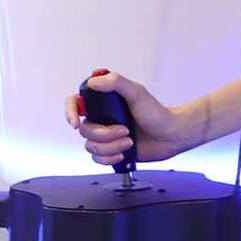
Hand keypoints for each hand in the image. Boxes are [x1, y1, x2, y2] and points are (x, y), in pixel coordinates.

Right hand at [64, 70, 203, 166]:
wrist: (170, 136)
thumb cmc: (156, 113)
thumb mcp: (137, 93)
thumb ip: (116, 82)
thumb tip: (92, 82)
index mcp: (105, 100)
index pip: (76, 101)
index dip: (70, 112)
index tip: (76, 122)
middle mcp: (103, 117)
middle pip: (85, 129)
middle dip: (104, 134)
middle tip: (125, 130)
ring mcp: (106, 134)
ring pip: (90, 146)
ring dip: (110, 146)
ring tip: (129, 141)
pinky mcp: (110, 150)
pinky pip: (96, 159)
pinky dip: (109, 158)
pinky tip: (124, 153)